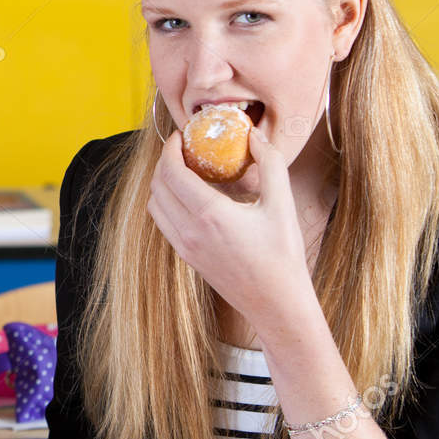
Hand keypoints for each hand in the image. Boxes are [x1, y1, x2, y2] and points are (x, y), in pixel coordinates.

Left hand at [146, 126, 312, 327]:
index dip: (171, 149)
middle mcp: (189, 231)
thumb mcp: (282, 204)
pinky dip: (166, 203)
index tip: (182, 135)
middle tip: (182, 148)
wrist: (275, 303)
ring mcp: (184, 246)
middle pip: (158, 186)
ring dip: (162, 183)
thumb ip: (270, 163)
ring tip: (183, 169)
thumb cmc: (283, 255)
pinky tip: (189, 196)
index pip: (172, 172)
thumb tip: (254, 135)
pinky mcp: (186, 257)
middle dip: (164, 162)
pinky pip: (163, 223)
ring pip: (155, 206)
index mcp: (210, 215)